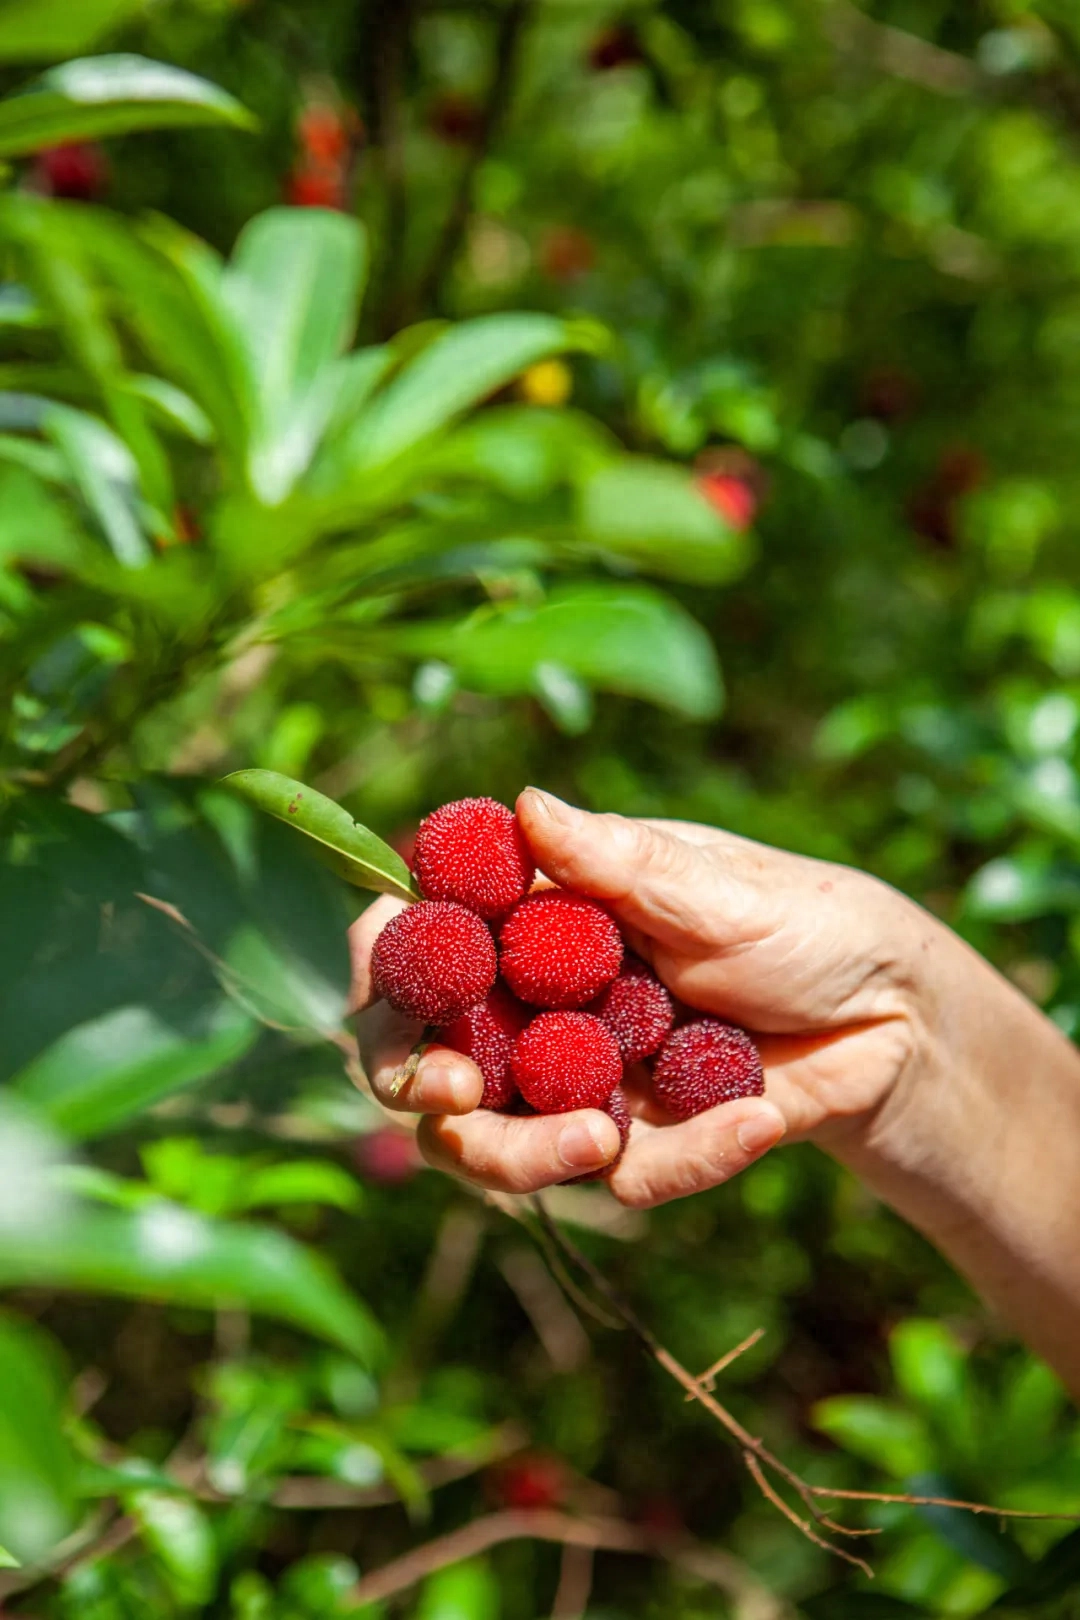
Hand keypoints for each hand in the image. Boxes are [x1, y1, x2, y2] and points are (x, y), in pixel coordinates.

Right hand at [349, 789, 936, 1207]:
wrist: (897, 1020)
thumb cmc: (802, 922)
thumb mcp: (716, 888)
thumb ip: (618, 864)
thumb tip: (526, 805)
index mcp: (539, 919)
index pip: (425, 937)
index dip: (384, 961)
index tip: (383, 982)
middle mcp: (536, 1003)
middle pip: (425, 1055)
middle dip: (416, 1078)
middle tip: (450, 1090)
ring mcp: (578, 1082)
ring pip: (494, 1140)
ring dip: (526, 1152)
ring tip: (599, 1145)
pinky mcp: (636, 1148)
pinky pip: (621, 1176)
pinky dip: (685, 1158)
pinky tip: (760, 1119)